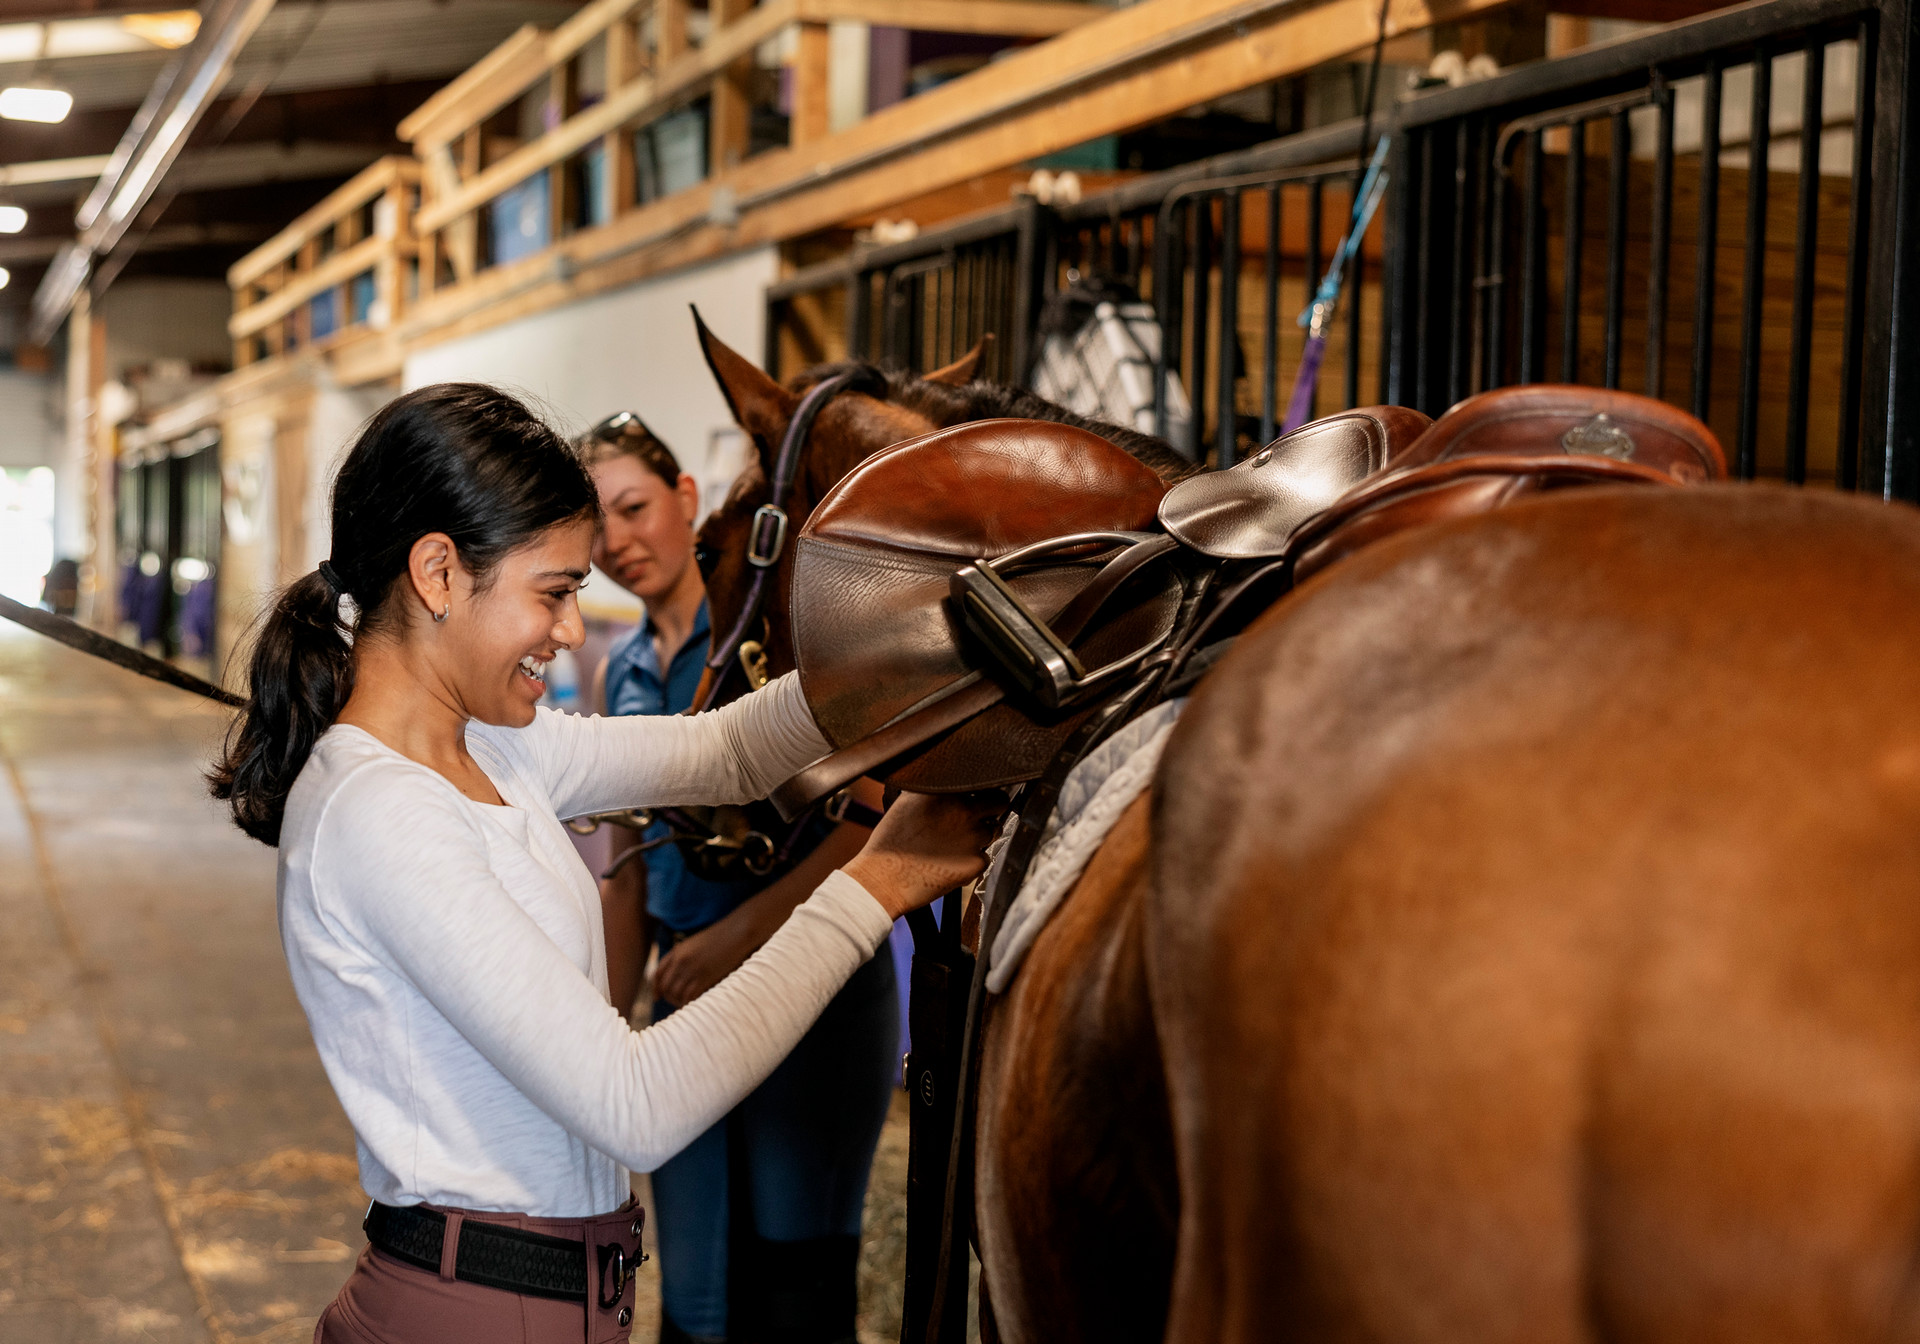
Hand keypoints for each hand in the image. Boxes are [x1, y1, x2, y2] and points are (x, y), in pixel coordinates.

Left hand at [653, 916, 757, 1007]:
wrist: (736, 933)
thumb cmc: (721, 937)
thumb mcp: (697, 943)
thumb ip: (685, 955)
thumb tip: (680, 974)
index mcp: (678, 951)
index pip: (658, 973)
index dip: (656, 987)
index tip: (657, 997)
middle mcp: (680, 960)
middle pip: (665, 985)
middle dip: (668, 997)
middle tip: (675, 1002)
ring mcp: (691, 969)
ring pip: (675, 993)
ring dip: (678, 1002)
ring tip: (684, 1004)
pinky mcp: (703, 977)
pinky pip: (688, 996)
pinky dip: (688, 1003)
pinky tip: (692, 1004)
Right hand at [842, 791, 1006, 920]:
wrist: (884, 879)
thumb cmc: (891, 842)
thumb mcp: (907, 801)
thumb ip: (935, 787)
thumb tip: (954, 782)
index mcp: (948, 792)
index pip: (984, 782)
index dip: (981, 790)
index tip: (977, 796)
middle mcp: (964, 811)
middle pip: (999, 802)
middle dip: (992, 809)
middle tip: (979, 817)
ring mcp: (973, 837)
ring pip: (994, 831)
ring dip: (982, 835)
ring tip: (956, 843)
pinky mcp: (976, 862)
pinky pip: (985, 857)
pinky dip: (973, 859)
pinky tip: (952, 861)